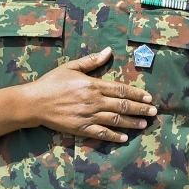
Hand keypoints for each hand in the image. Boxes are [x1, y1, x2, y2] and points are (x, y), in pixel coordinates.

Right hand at [26, 47, 155, 142]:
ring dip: (132, 122)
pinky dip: (114, 136)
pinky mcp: (81, 128)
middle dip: (140, 108)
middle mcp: (94, 101)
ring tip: (144, 124)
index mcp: (93, 84)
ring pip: (115, 120)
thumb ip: (91, 61)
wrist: (35, 102)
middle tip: (154, 112)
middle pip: (122, 105)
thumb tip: (108, 51)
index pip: (121, 89)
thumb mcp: (71, 67)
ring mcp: (88, 116)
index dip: (137, 94)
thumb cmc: (52, 82)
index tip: (148, 97)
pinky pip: (101, 134)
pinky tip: (124, 138)